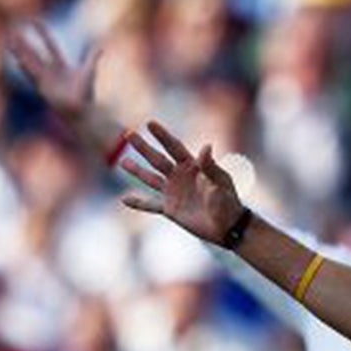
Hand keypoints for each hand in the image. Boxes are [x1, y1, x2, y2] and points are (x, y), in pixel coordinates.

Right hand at [5, 20, 100, 121]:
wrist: (81, 110)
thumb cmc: (85, 93)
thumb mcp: (89, 71)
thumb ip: (92, 57)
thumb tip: (101, 45)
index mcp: (60, 64)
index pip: (49, 44)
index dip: (43, 33)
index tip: (35, 20)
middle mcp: (49, 70)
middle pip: (34, 51)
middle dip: (24, 41)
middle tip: (13, 29)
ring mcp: (44, 78)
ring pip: (29, 61)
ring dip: (19, 51)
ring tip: (9, 40)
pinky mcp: (42, 87)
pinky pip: (32, 75)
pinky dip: (26, 68)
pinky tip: (17, 60)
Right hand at [118, 119, 246, 245]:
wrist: (228, 227)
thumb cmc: (229, 201)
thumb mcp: (220, 182)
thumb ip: (210, 167)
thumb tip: (206, 146)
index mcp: (193, 166)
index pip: (174, 147)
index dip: (162, 135)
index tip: (150, 123)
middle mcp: (180, 176)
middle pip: (157, 159)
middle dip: (142, 147)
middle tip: (127, 133)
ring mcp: (173, 192)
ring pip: (150, 179)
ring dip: (136, 171)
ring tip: (122, 162)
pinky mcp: (170, 209)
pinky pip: (150, 205)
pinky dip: (138, 203)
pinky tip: (124, 199)